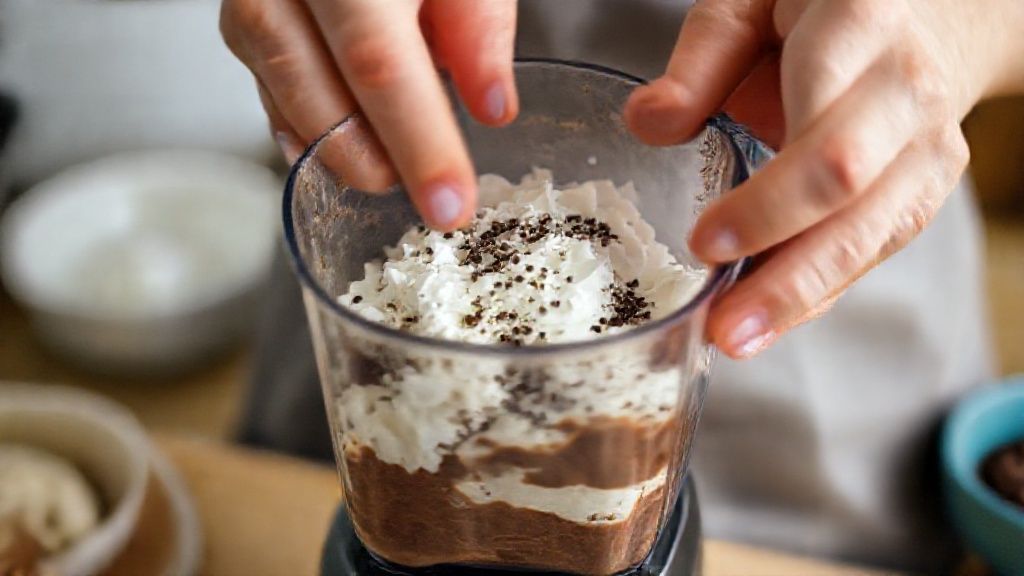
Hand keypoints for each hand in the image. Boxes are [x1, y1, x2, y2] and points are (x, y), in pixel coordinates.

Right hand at [220, 0, 518, 229]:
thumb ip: (477, 20)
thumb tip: (490, 106)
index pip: (381, 62)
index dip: (418, 142)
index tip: (452, 203)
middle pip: (314, 84)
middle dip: (372, 158)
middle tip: (424, 200)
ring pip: (277, 86)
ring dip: (336, 147)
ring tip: (389, 173)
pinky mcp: (242, 5)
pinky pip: (261, 78)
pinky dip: (301, 123)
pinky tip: (336, 149)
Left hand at [625, 0, 1023, 358]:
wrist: (933, 10)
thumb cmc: (824, 3)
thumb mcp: (755, 0)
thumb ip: (703, 55)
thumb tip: (648, 123)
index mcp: (862, 31)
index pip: (823, 136)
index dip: (768, 203)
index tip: (705, 245)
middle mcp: (907, 94)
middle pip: (854, 200)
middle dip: (788, 273)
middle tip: (723, 326)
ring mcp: (928, 147)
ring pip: (873, 237)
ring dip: (803, 298)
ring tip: (736, 340)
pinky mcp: (924, 188)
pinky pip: (872, 249)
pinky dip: (819, 289)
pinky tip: (768, 320)